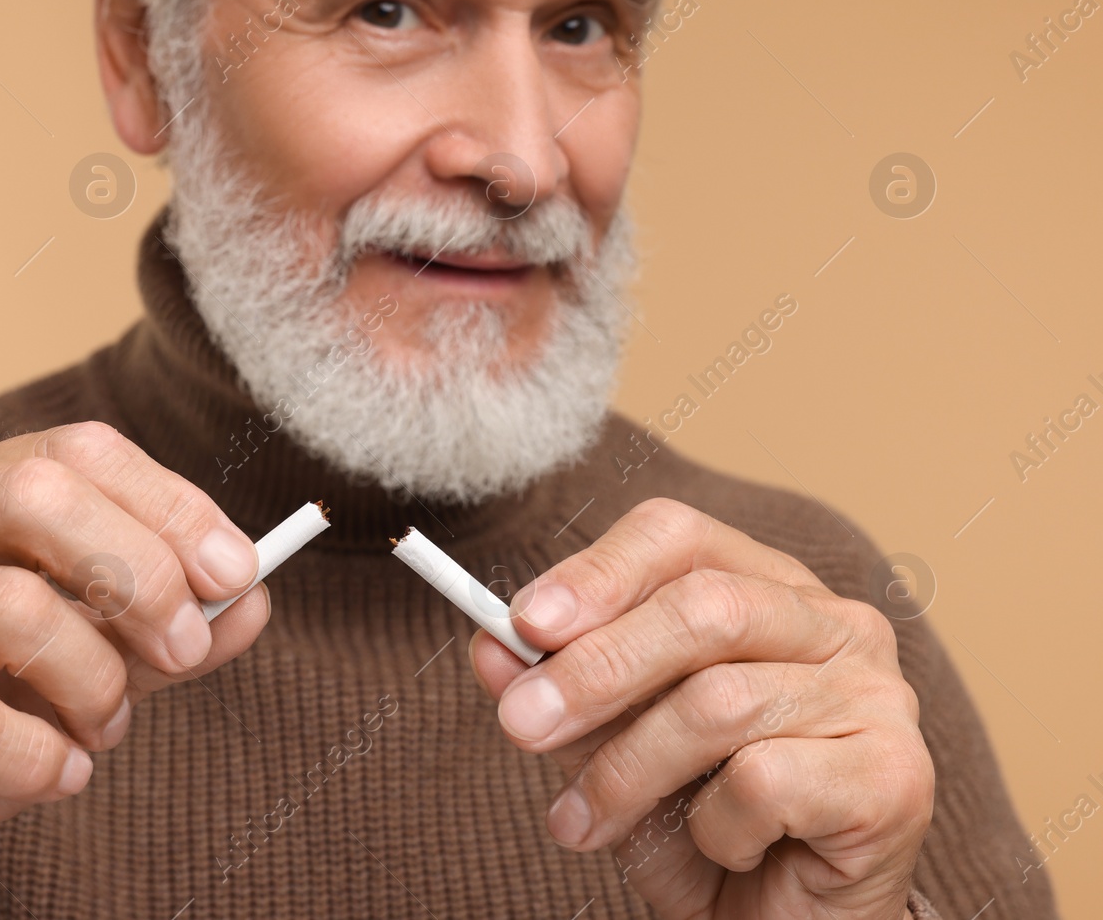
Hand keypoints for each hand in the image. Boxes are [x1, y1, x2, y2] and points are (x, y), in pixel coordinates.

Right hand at [0, 422, 263, 916]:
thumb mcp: (92, 662)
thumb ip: (165, 626)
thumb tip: (255, 599)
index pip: (75, 450)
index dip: (169, 505)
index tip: (238, 573)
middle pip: (34, 494)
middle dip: (138, 575)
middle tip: (184, 651)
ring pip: (9, 608)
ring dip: (93, 682)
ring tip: (106, 730)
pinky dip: (36, 757)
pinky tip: (57, 776)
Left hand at [469, 498, 932, 919]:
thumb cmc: (705, 828)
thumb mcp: (610, 751)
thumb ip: (561, 692)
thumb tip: (489, 645)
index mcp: (767, 589)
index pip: (679, 536)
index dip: (596, 572)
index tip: (523, 623)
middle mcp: (836, 624)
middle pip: (701, 608)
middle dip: (595, 670)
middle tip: (520, 724)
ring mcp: (876, 695)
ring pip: (719, 701)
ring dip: (629, 771)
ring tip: (583, 824)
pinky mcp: (896, 776)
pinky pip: (765, 780)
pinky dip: (714, 827)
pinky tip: (722, 850)